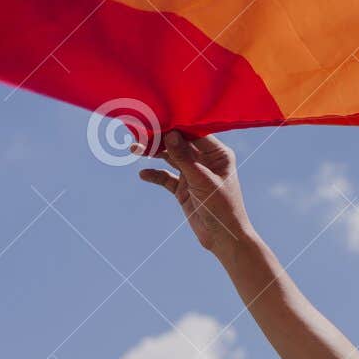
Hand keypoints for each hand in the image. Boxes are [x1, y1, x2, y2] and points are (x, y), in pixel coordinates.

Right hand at [138, 131, 253, 258]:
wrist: (223, 239)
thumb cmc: (221, 208)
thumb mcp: (201, 181)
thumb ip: (184, 158)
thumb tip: (170, 134)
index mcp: (218, 154)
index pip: (195, 134)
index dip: (176, 127)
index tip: (156, 120)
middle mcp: (206, 160)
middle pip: (179, 144)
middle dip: (160, 139)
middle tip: (140, 134)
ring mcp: (193, 174)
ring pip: (170, 158)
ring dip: (153, 154)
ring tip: (134, 149)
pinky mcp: (184, 189)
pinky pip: (166, 178)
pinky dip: (155, 175)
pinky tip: (143, 174)